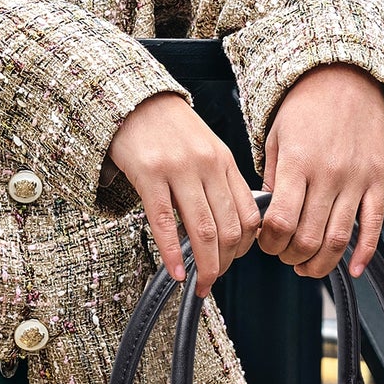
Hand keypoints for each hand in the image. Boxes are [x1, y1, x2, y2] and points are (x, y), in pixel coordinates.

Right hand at [108, 92, 260, 296]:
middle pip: (229, 228)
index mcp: (224, 161)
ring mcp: (179, 170)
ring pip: (203, 230)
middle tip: (213, 281)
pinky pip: (165, 222)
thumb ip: (219, 182)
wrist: (133, 99)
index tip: (232, 262)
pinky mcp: (149, 175)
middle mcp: (207, 165)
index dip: (246, 248)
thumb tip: (230, 225)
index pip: (250, 215)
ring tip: (199, 284)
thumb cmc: (168, 129)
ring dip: (205, 266)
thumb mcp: (205, 149)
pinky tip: (175, 272)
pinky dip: (172, 254)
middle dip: (225, 264)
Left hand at [257, 63, 383, 277]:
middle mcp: (329, 174)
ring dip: (320, 263)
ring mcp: (356, 179)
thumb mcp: (276, 139)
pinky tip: (354, 269)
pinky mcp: (377, 181)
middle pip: (308, 238)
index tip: (265, 243)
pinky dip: (364, 254)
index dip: (269, 243)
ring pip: (338, 240)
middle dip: (290, 256)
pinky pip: (373, 226)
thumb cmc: (305, 107)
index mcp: (298, 164)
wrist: (344, 76)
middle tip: (284, 254)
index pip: (279, 222)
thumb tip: (270, 220)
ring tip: (307, 266)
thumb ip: (274, 181)